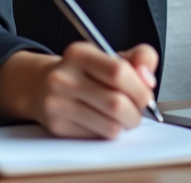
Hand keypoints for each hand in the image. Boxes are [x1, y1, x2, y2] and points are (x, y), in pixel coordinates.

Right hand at [0, 43, 158, 137]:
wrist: (42, 85)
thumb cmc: (85, 72)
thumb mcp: (110, 56)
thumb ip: (139, 58)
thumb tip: (148, 79)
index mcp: (79, 54)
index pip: (118, 72)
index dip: (139, 87)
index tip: (146, 94)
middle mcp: (63, 77)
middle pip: (116, 104)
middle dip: (136, 112)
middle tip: (137, 110)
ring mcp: (57, 103)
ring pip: (109, 126)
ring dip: (124, 125)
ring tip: (121, 116)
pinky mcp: (57, 126)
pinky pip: (96, 137)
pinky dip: (108, 132)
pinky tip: (102, 121)